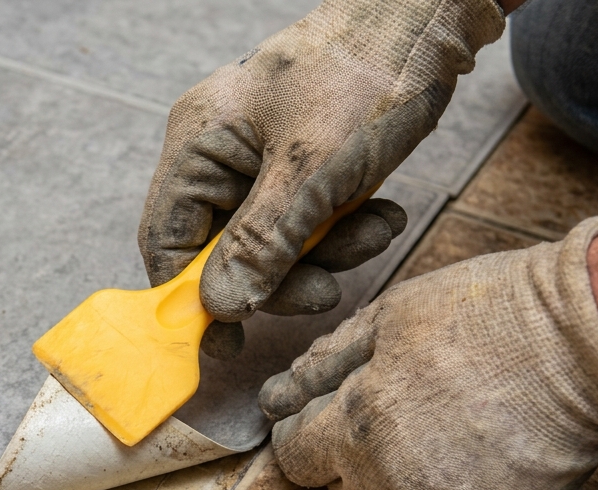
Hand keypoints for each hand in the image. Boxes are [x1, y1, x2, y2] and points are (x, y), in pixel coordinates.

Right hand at [140, 0, 504, 355]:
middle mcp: (219, 151)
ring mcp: (259, 157)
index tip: (222, 347)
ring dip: (325, 251)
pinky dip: (342, 227)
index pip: (168, 239)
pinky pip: (307, 218)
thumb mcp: (315, 168)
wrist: (430, 15)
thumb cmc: (367, 71)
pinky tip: (382, 214)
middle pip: (223, 248)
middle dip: (281, 273)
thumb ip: (261, 242)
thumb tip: (220, 308)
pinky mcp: (300, 162)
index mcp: (199, 141)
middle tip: (327, 290)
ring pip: (273, 240)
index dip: (189, 300)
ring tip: (378, 231)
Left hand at [260, 216, 597, 489]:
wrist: (591, 336)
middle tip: (397, 405)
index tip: (323, 411)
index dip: (304, 432)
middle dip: (354, 454)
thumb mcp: (388, 317)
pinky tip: (490, 447)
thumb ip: (323, 365)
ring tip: (451, 420)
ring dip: (410, 477)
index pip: (295, 461)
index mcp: (359, 431)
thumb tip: (277, 396)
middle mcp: (398, 485)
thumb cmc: (486, 313)